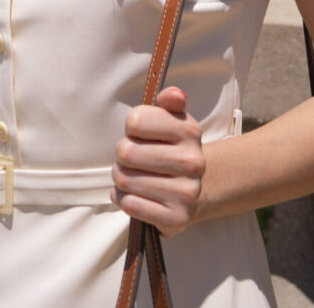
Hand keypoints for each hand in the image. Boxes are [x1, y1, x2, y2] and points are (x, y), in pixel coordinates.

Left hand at [111, 86, 204, 235]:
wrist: (192, 190)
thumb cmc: (170, 148)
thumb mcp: (172, 120)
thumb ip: (169, 101)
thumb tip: (174, 95)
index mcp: (189, 130)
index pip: (136, 121)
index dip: (131, 127)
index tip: (139, 133)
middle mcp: (193, 162)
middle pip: (126, 152)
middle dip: (122, 155)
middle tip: (131, 158)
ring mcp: (187, 192)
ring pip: (125, 180)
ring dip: (120, 178)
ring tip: (132, 176)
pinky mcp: (177, 218)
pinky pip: (130, 205)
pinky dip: (123, 199)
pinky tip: (133, 194)